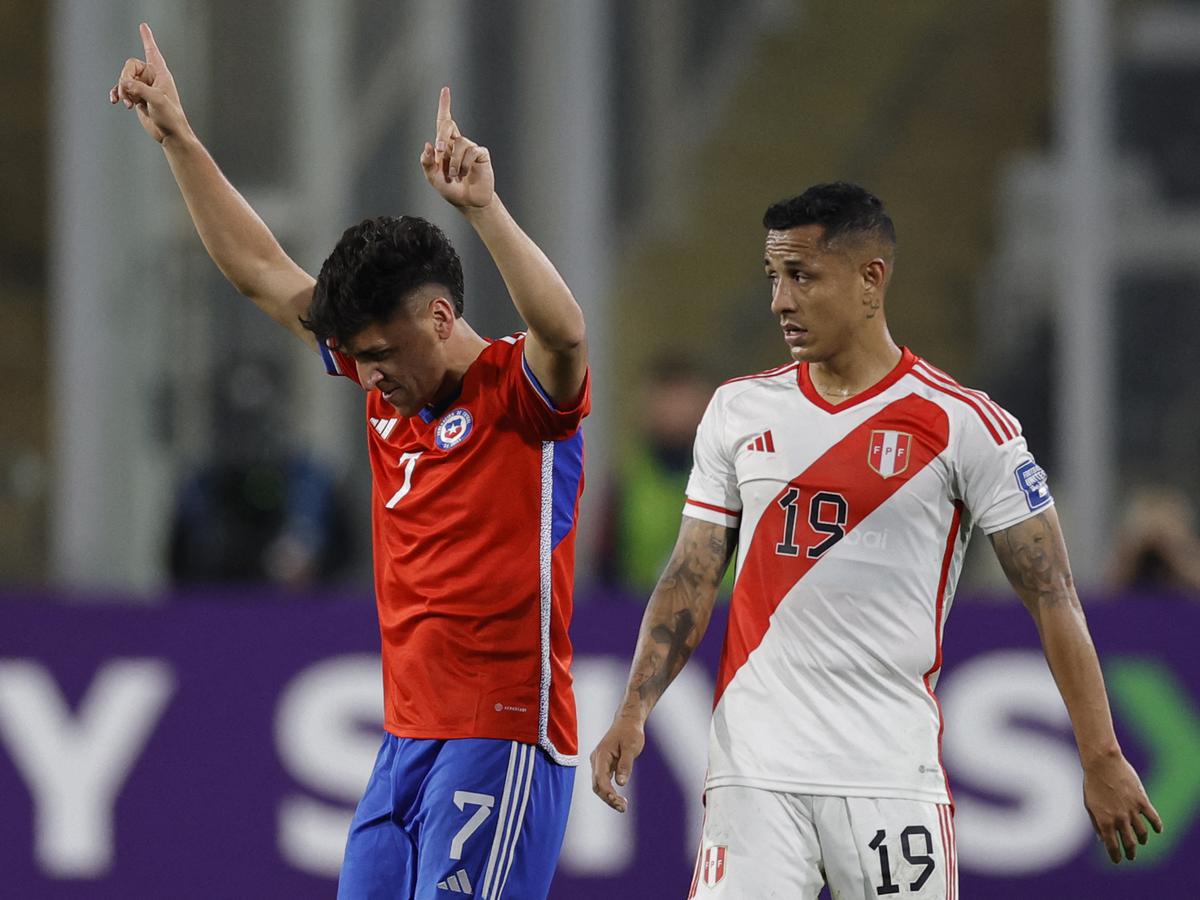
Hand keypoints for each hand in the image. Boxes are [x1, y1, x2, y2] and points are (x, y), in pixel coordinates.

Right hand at [108, 23, 189, 143]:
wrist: (170, 134)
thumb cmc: (170, 117)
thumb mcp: (157, 101)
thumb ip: (140, 89)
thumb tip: (124, 83)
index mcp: (161, 74)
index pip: (152, 52)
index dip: (147, 39)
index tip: (143, 26)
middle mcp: (151, 78)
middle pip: (129, 67)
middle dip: (125, 80)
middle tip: (129, 95)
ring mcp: (143, 87)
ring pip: (124, 79)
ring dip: (122, 90)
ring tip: (128, 104)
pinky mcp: (137, 97)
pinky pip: (122, 90)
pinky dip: (117, 94)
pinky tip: (115, 101)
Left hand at [419, 87, 493, 208]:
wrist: (470, 203)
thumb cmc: (452, 190)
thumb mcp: (433, 178)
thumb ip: (427, 163)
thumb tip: (428, 144)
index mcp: (445, 146)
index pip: (445, 121)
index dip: (445, 105)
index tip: (446, 90)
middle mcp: (458, 143)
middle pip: (449, 125)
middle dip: (442, 135)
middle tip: (439, 150)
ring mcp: (471, 148)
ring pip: (459, 143)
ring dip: (453, 162)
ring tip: (454, 176)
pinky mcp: (481, 155)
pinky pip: (471, 152)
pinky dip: (464, 165)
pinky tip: (465, 174)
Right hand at [589, 717, 645, 812]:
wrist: (628, 721)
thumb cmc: (630, 732)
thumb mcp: (631, 747)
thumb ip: (625, 765)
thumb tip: (621, 783)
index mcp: (601, 754)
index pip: (600, 779)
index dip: (608, 792)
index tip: (618, 802)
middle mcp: (596, 760)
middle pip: (597, 785)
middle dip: (608, 798)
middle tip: (623, 807)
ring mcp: (599, 763)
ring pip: (599, 785)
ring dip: (609, 797)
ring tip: (623, 806)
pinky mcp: (604, 765)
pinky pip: (603, 781)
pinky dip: (610, 791)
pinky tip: (620, 798)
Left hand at [1082, 751, 1162, 862]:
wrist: (1102, 764)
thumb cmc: (1093, 783)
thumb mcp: (1089, 804)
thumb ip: (1096, 823)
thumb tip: (1101, 839)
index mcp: (1104, 821)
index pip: (1112, 845)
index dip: (1116, 855)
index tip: (1118, 860)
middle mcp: (1119, 818)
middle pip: (1129, 842)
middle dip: (1130, 852)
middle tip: (1131, 857)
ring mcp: (1132, 810)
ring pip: (1142, 832)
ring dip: (1142, 840)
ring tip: (1141, 841)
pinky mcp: (1141, 801)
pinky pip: (1153, 817)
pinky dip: (1157, 826)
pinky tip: (1158, 830)